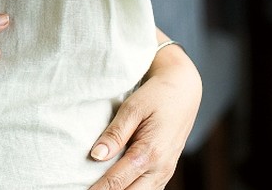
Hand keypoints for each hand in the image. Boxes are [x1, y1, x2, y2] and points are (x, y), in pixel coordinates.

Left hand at [86, 44, 201, 189]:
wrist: (183, 91)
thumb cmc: (155, 96)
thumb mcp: (132, 108)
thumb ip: (115, 134)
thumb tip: (96, 155)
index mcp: (150, 153)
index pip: (117, 182)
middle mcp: (161, 168)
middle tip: (87, 189)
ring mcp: (166, 171)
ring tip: (99, 187)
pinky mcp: (166, 170)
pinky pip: (149, 189)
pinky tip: (116, 186)